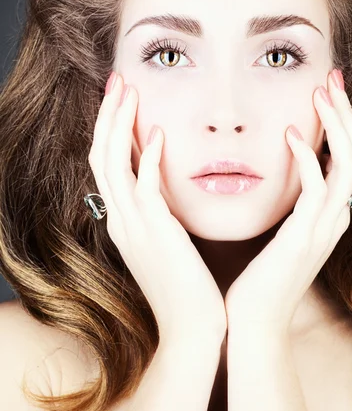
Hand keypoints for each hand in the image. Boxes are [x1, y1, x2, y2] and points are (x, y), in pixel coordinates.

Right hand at [88, 73, 226, 344]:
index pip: (107, 164)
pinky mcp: (155, 233)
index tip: (122, 99)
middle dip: (107, 114)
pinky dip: (147, 156)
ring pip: (112, 163)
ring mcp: (133, 226)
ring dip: (118, 123)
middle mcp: (120, 219)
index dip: (110, 128)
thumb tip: (164, 189)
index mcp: (123, 220)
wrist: (192, 330)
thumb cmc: (185, 287)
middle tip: (117, 80)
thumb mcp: (166, 245)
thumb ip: (160, 215)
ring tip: (129, 90)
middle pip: (100, 154)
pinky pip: (144, 187)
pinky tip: (159, 132)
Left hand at [224, 70, 351, 334]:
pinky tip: (290, 132)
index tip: (325, 92)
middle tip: (333, 78)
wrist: (252, 323)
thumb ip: (289, 207)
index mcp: (328, 216)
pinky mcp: (306, 235)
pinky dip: (307, 156)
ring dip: (337, 124)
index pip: (345, 159)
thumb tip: (281, 179)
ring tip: (321, 91)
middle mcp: (335, 218)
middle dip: (347, 113)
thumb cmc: (258, 279)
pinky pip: (316, 186)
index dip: (340, 123)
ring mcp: (325, 227)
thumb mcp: (280, 235)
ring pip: (347, 164)